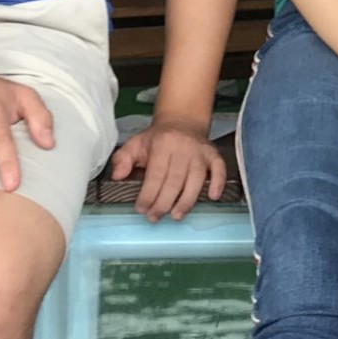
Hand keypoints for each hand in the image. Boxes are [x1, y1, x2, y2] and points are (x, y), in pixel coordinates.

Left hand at [110, 117, 226, 219]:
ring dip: (187, 200)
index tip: (141, 209)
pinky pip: (220, 168)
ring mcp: (201, 152)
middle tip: (154, 217)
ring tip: (176, 216)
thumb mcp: (135, 144)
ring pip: (196, 179)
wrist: (182, 121)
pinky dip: (218, 182)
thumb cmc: (156, 139)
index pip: (156, 174)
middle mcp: (184, 148)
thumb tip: (117, 176)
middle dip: (164, 202)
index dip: (148, 194)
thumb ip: (122, 159)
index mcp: (163, 144)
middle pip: (175, 180)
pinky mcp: (214, 155)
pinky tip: (213, 197)